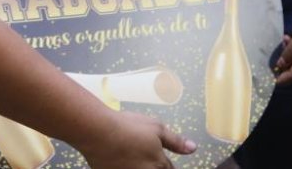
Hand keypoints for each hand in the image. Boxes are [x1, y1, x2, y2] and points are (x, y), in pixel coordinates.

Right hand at [77, 111, 195, 168]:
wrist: (98, 132)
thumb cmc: (128, 127)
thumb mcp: (156, 128)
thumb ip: (176, 141)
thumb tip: (193, 148)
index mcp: (159, 164)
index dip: (167, 165)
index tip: (162, 160)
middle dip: (154, 165)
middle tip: (141, 152)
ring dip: (138, 165)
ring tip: (130, 154)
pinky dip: (124, 166)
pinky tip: (119, 158)